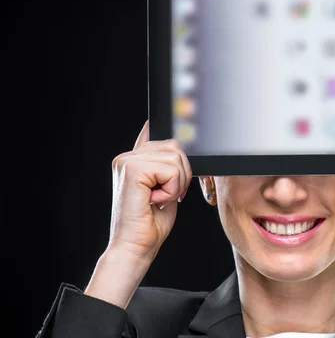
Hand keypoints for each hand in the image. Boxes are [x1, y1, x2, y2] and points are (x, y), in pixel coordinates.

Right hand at [85, 121, 191, 307]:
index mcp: (133, 159)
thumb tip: (184, 148)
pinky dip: (172, 189)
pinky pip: (172, 170)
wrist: (135, 246)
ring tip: (159, 199)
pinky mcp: (132, 169)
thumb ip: (170, 167)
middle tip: (167, 195)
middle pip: (175, 146)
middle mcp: (127, 156)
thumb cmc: (151, 223)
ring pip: (176, 158)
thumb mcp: (167, 188)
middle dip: (182, 174)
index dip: (169, 125)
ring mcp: (127, 160)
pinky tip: (155, 200)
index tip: (179, 112)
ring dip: (177, 184)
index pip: (152, 129)